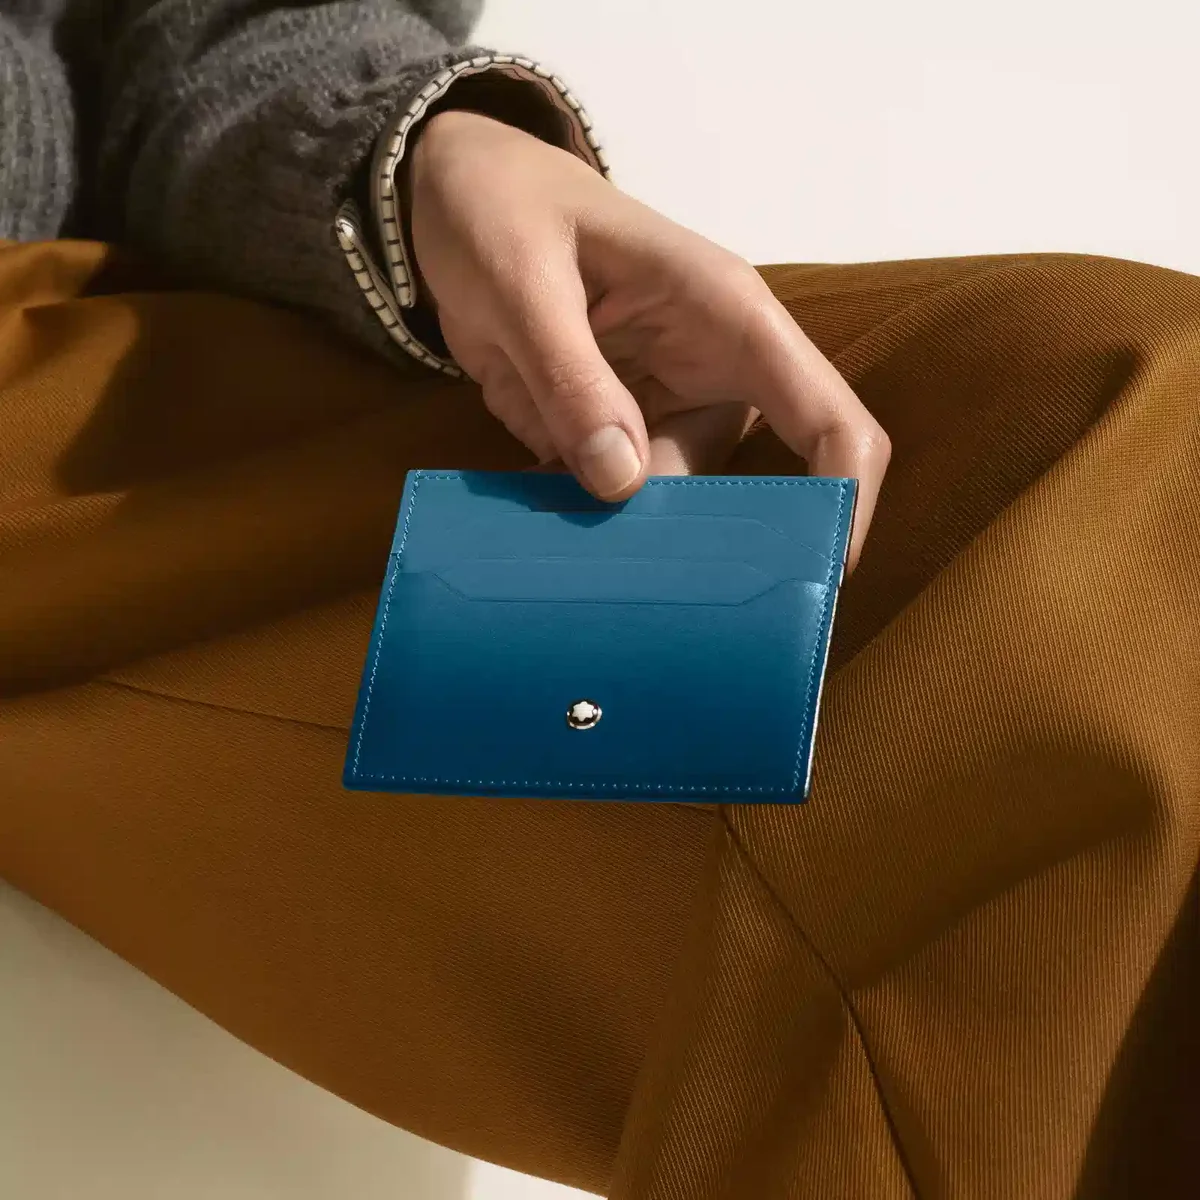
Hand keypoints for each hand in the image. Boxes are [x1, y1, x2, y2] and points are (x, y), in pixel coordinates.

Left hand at [407, 110, 889, 569]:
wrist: (448, 200)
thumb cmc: (501, 210)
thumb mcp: (523, 282)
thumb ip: (571, 376)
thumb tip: (622, 485)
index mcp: (727, 317)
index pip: (827, 416)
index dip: (842, 500)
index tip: (818, 580)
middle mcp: (713, 375)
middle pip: (753, 490)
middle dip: (711, 549)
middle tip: (650, 603)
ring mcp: (663, 412)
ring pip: (675, 508)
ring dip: (629, 544)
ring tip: (572, 570)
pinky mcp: (612, 436)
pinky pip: (612, 502)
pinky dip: (580, 526)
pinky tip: (538, 542)